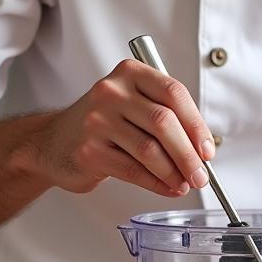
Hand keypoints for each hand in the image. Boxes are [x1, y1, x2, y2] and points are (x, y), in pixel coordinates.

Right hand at [32, 59, 214, 195]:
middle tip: (200, 175)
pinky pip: (133, 170)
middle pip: (163, 122)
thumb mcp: (135, 107)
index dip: (196, 124)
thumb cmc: (104, 124)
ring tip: (185, 184)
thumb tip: (201, 152)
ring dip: (174, 172)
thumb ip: (168, 120)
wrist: (53, 143)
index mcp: (130, 74)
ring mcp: (97, 120)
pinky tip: (167, 188)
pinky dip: (156, 183)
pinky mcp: (89, 150)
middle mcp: (111, 92)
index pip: (174, 93)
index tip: (208, 150)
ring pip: (149, 149)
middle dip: (188, 154)